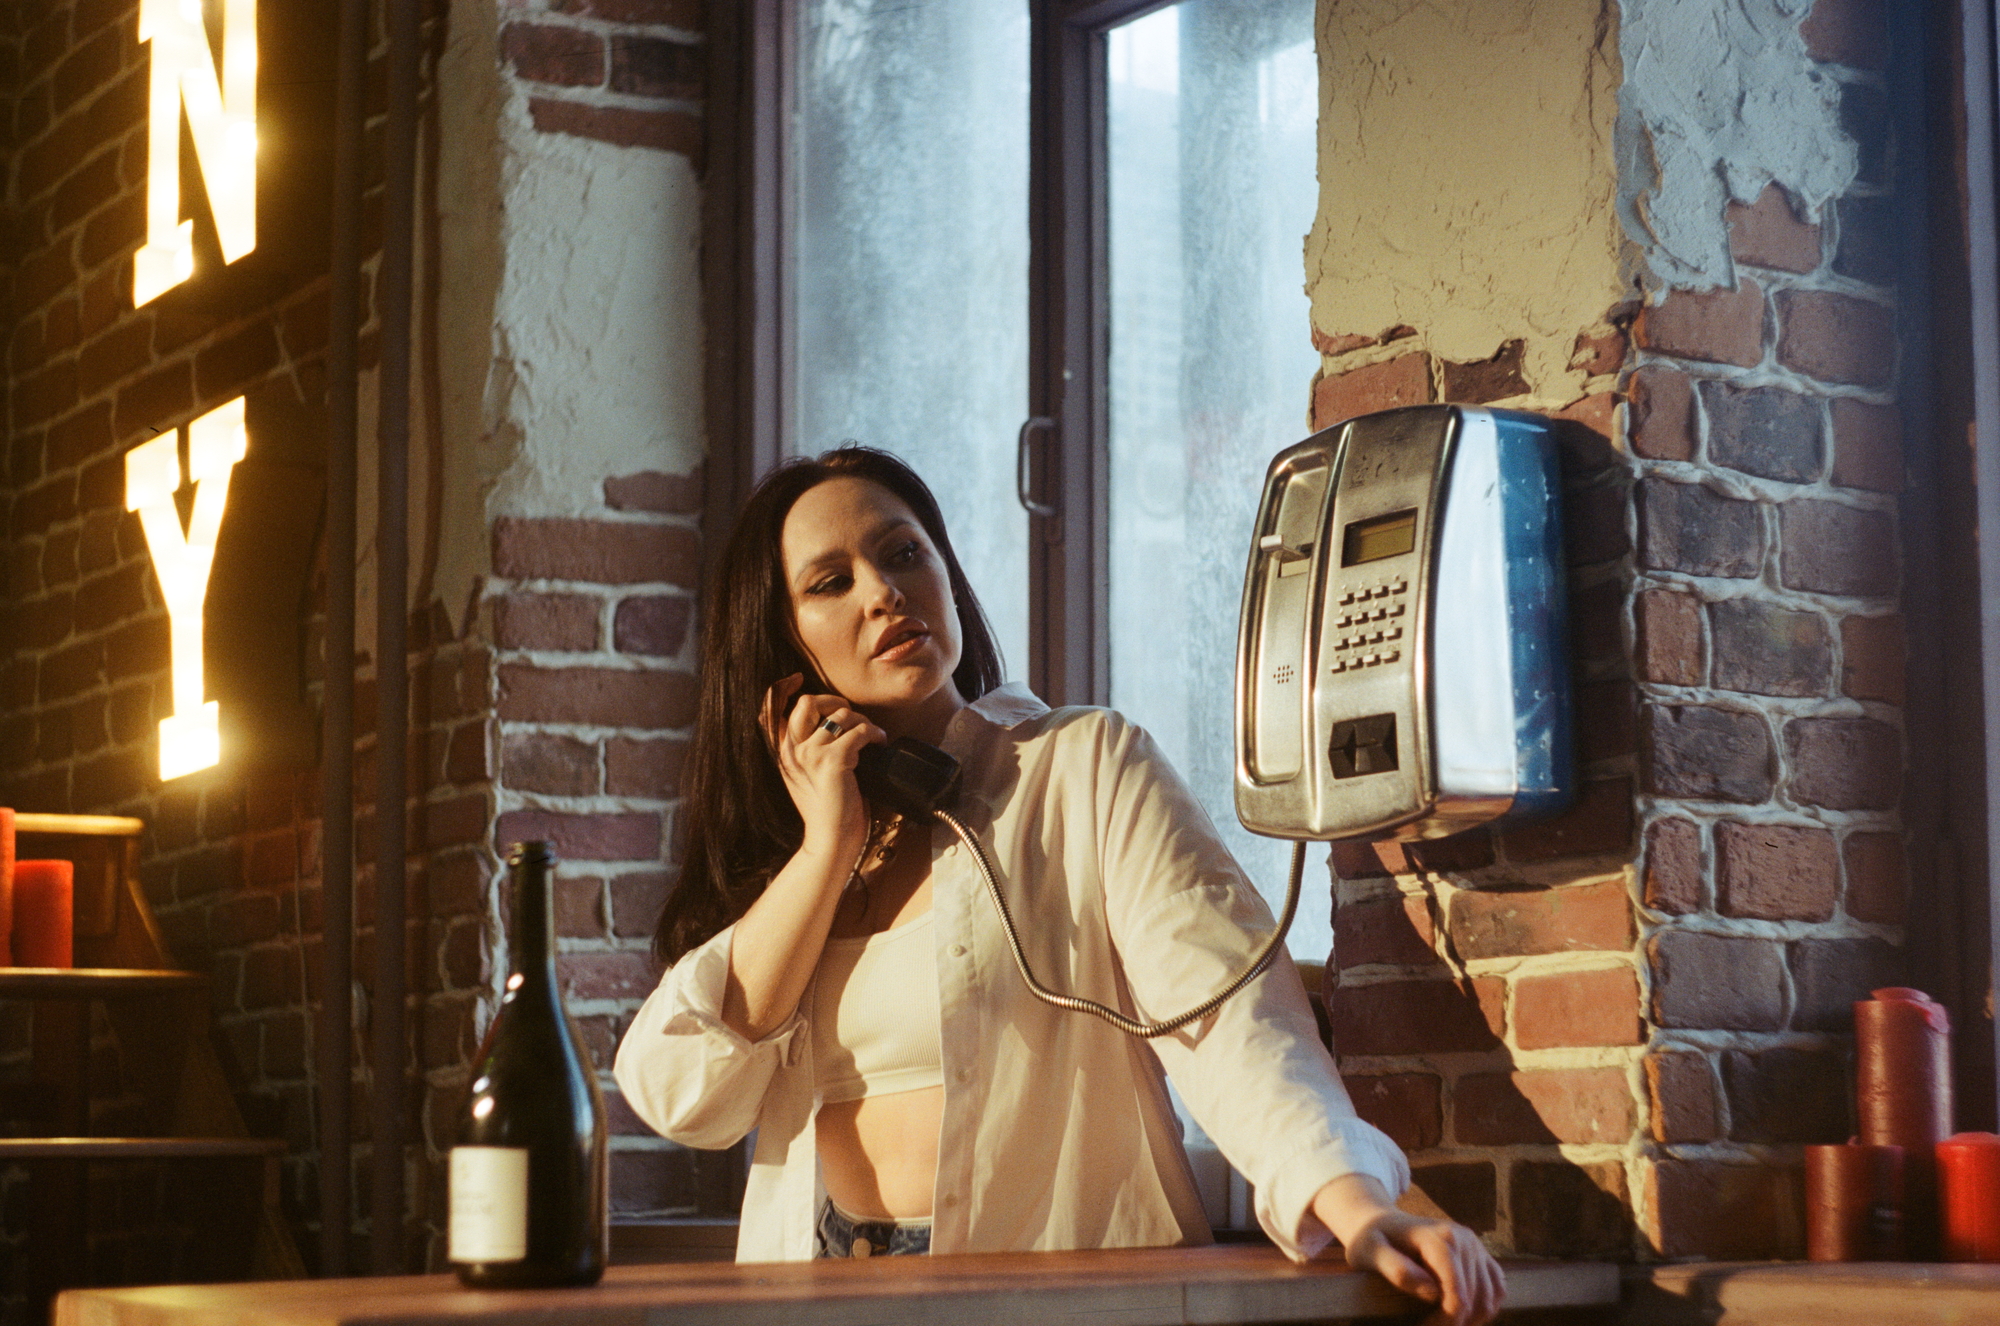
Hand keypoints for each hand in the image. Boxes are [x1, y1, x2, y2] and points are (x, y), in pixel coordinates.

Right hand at [761, 674, 884, 863]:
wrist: (831, 839)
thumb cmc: (826, 808)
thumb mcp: (807, 774)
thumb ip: (807, 748)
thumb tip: (828, 721)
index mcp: (782, 752)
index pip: (773, 709)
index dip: (785, 689)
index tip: (796, 678)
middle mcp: (792, 750)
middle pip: (807, 702)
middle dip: (834, 701)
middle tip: (851, 716)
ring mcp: (810, 755)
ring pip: (841, 715)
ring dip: (863, 721)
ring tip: (872, 736)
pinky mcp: (832, 762)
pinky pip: (859, 731)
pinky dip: (874, 734)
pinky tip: (880, 743)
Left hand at [1311, 1175, 1504, 1325]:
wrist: (1380, 1221)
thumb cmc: (1371, 1239)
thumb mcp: (1369, 1251)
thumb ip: (1396, 1269)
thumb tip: (1431, 1291)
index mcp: (1439, 1238)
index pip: (1457, 1292)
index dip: (1446, 1320)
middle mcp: (1464, 1239)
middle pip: (1475, 1298)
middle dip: (1455, 1323)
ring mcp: (1475, 1246)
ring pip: (1490, 1297)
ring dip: (1472, 1320)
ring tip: (1441, 1324)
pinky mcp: (1480, 1255)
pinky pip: (1497, 1289)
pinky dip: (1485, 1309)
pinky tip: (1460, 1317)